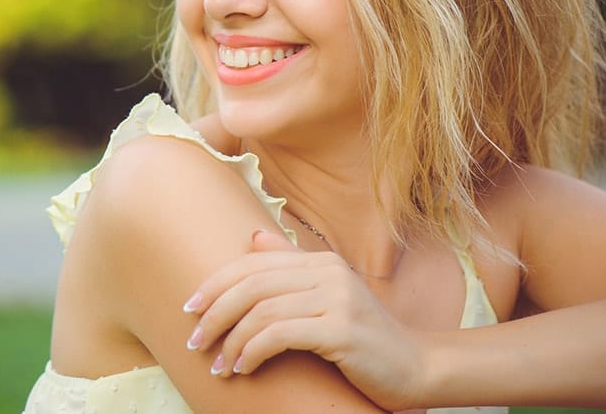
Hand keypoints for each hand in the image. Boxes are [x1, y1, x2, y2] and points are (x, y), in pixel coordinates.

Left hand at [183, 230, 427, 410]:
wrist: (416, 367)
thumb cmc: (363, 338)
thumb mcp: (327, 296)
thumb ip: (291, 266)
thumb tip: (252, 237)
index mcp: (321, 261)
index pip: (252, 263)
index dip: (215, 283)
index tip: (190, 309)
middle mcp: (328, 272)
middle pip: (251, 284)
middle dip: (214, 313)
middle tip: (195, 341)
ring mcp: (338, 300)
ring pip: (262, 312)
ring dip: (232, 341)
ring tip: (219, 366)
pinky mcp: (342, 331)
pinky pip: (280, 335)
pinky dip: (253, 352)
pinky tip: (244, 369)